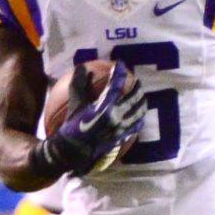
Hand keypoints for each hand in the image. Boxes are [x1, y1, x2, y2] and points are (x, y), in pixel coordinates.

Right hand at [37, 61, 146, 178]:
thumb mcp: (74, 103)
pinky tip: (139, 116)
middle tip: (137, 81)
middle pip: (133, 97)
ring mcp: (121, 128)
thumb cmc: (72, 125)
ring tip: (142, 97)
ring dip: (142, 102)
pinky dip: (139, 118)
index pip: (117, 84)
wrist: (74, 150)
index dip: (120, 72)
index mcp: (105, 106)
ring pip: (139, 111)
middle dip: (137, 87)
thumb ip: (79, 83)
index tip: (120, 64)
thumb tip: (82, 67)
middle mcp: (117, 116)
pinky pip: (136, 126)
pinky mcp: (122, 137)